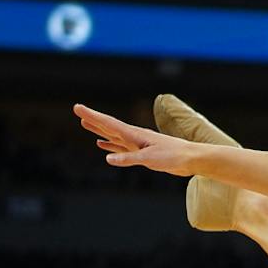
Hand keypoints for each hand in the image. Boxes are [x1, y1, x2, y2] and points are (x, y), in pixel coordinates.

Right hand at [73, 104, 200, 175]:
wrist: (190, 159)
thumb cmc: (173, 156)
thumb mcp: (149, 158)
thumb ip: (129, 158)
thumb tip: (107, 158)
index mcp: (134, 134)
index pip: (108, 123)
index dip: (92, 116)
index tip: (78, 108)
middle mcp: (133, 136)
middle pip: (108, 126)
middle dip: (92, 119)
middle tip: (77, 111)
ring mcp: (137, 144)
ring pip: (112, 136)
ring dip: (98, 131)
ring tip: (85, 125)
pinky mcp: (142, 153)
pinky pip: (121, 148)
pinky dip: (110, 146)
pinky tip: (103, 145)